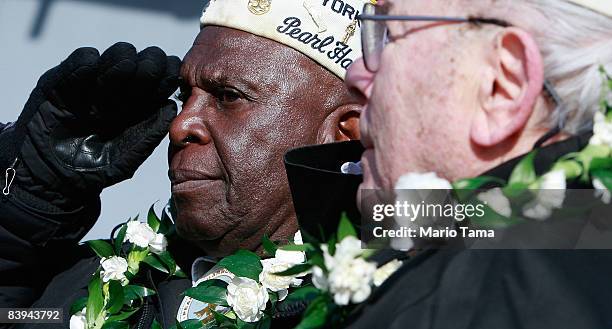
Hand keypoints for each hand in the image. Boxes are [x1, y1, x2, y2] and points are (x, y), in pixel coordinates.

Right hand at [1, 42, 179, 208]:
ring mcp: (94, 85)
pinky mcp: (64, 82)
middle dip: (149, 64)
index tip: (171, 73)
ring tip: (125, 65)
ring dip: (122, 59)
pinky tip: (92, 65)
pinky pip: (78, 63)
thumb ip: (149, 134)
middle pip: (142, 65)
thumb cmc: (96, 169)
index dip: (167, 74)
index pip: (161, 82)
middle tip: (149, 68)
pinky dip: (86, 61)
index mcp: (142, 107)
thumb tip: (171, 106)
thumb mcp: (127, 158)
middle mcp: (122, 93)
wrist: (55, 177)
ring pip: (114, 58)